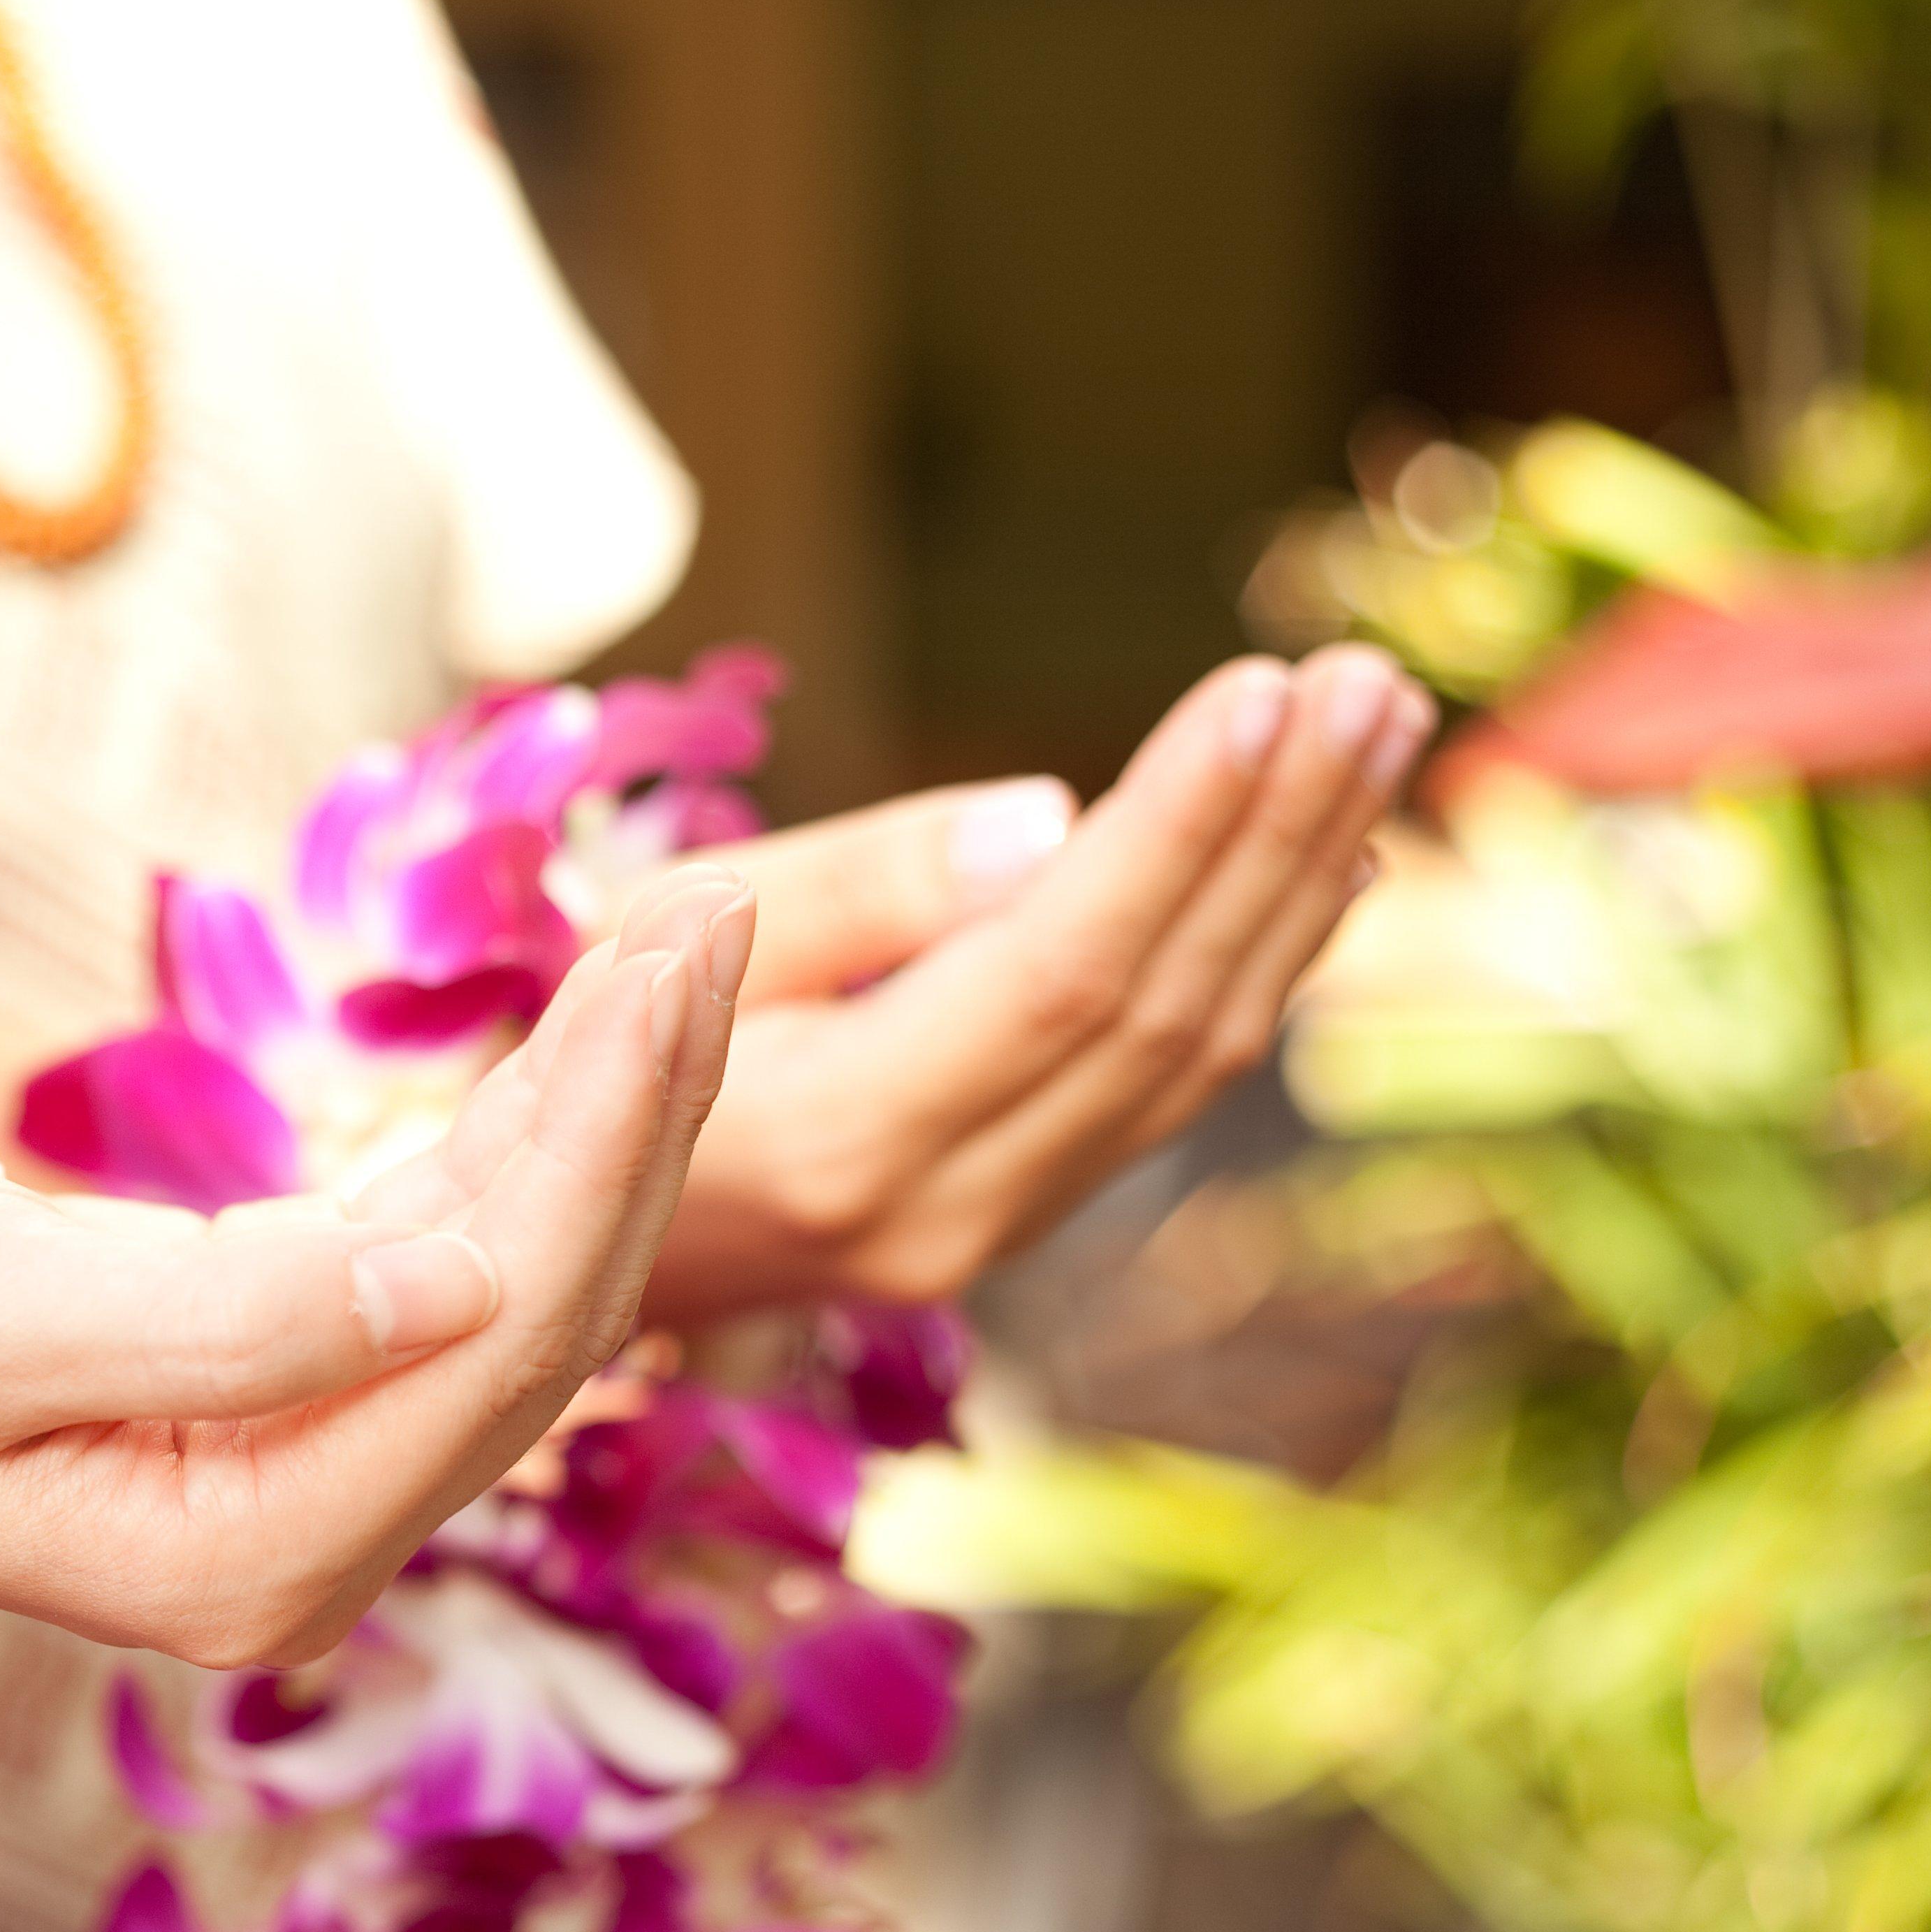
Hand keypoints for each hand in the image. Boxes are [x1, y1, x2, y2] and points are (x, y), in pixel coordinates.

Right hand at [0, 878, 753, 1670]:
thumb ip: (230, 1322)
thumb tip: (460, 1278)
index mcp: (247, 1559)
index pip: (495, 1334)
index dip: (606, 1136)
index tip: (675, 945)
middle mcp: (303, 1546)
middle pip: (542, 1318)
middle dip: (644, 1106)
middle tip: (721, 903)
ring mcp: (294, 1485)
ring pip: (512, 1286)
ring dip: (600, 1111)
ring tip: (684, 930)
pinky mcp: (269, 1405)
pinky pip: (437, 1269)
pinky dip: (513, 1140)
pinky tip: (578, 1030)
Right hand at [636, 642, 1430, 1320]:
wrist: (553, 1248)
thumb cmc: (581, 1060)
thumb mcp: (648, 945)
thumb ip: (851, 888)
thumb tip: (1050, 822)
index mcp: (839, 1138)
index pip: (1059, 970)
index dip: (1176, 830)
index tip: (1262, 692)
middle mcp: (938, 1211)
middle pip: (1158, 1009)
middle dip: (1274, 833)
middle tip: (1366, 683)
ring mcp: (989, 1234)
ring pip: (1194, 1053)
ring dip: (1298, 882)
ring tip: (1377, 729)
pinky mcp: (1017, 1218)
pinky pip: (1172, 1086)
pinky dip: (1262, 959)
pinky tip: (1330, 854)